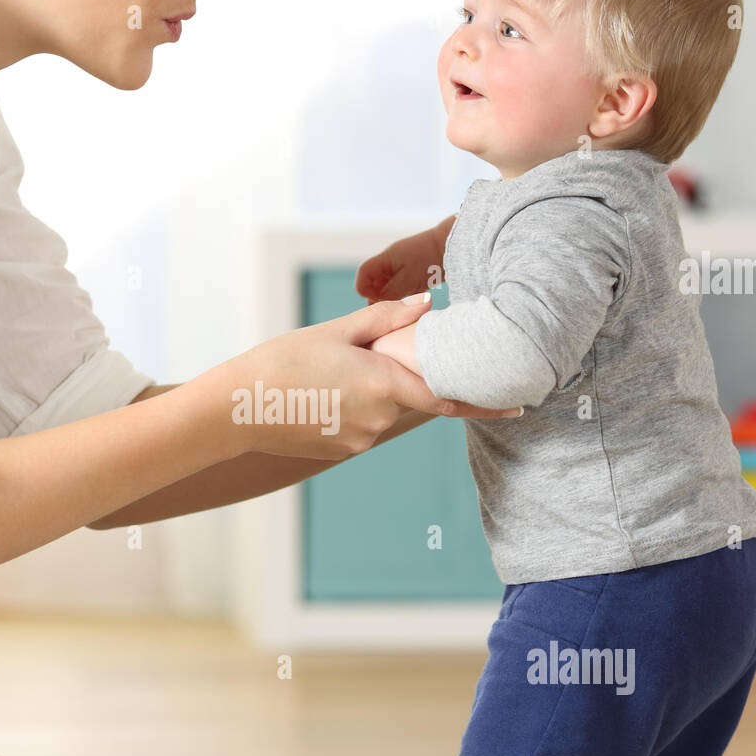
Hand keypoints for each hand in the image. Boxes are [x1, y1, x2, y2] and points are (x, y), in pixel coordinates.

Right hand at [194, 297, 518, 460]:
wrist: (236, 409)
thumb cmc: (282, 363)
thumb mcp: (336, 332)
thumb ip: (387, 319)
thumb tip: (429, 305)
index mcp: (384, 384)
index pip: (449, 398)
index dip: (486, 402)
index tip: (519, 406)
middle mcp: (381, 418)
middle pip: (410, 396)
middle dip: (401, 376)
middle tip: (360, 358)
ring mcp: (363, 439)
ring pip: (385, 409)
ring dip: (373, 390)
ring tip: (327, 373)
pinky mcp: (345, 450)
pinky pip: (364, 423)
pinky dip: (355, 406)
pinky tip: (320, 392)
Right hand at [355, 215, 453, 304]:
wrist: (454, 245)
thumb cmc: (432, 259)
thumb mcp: (409, 281)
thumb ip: (390, 294)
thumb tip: (375, 306)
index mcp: (385, 259)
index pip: (363, 276)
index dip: (365, 291)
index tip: (380, 300)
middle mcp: (389, 261)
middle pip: (372, 282)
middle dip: (379, 297)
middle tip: (394, 309)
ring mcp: (400, 265)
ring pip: (386, 286)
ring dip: (392, 297)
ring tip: (406, 304)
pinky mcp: (411, 271)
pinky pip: (399, 285)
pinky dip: (402, 295)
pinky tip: (414, 299)